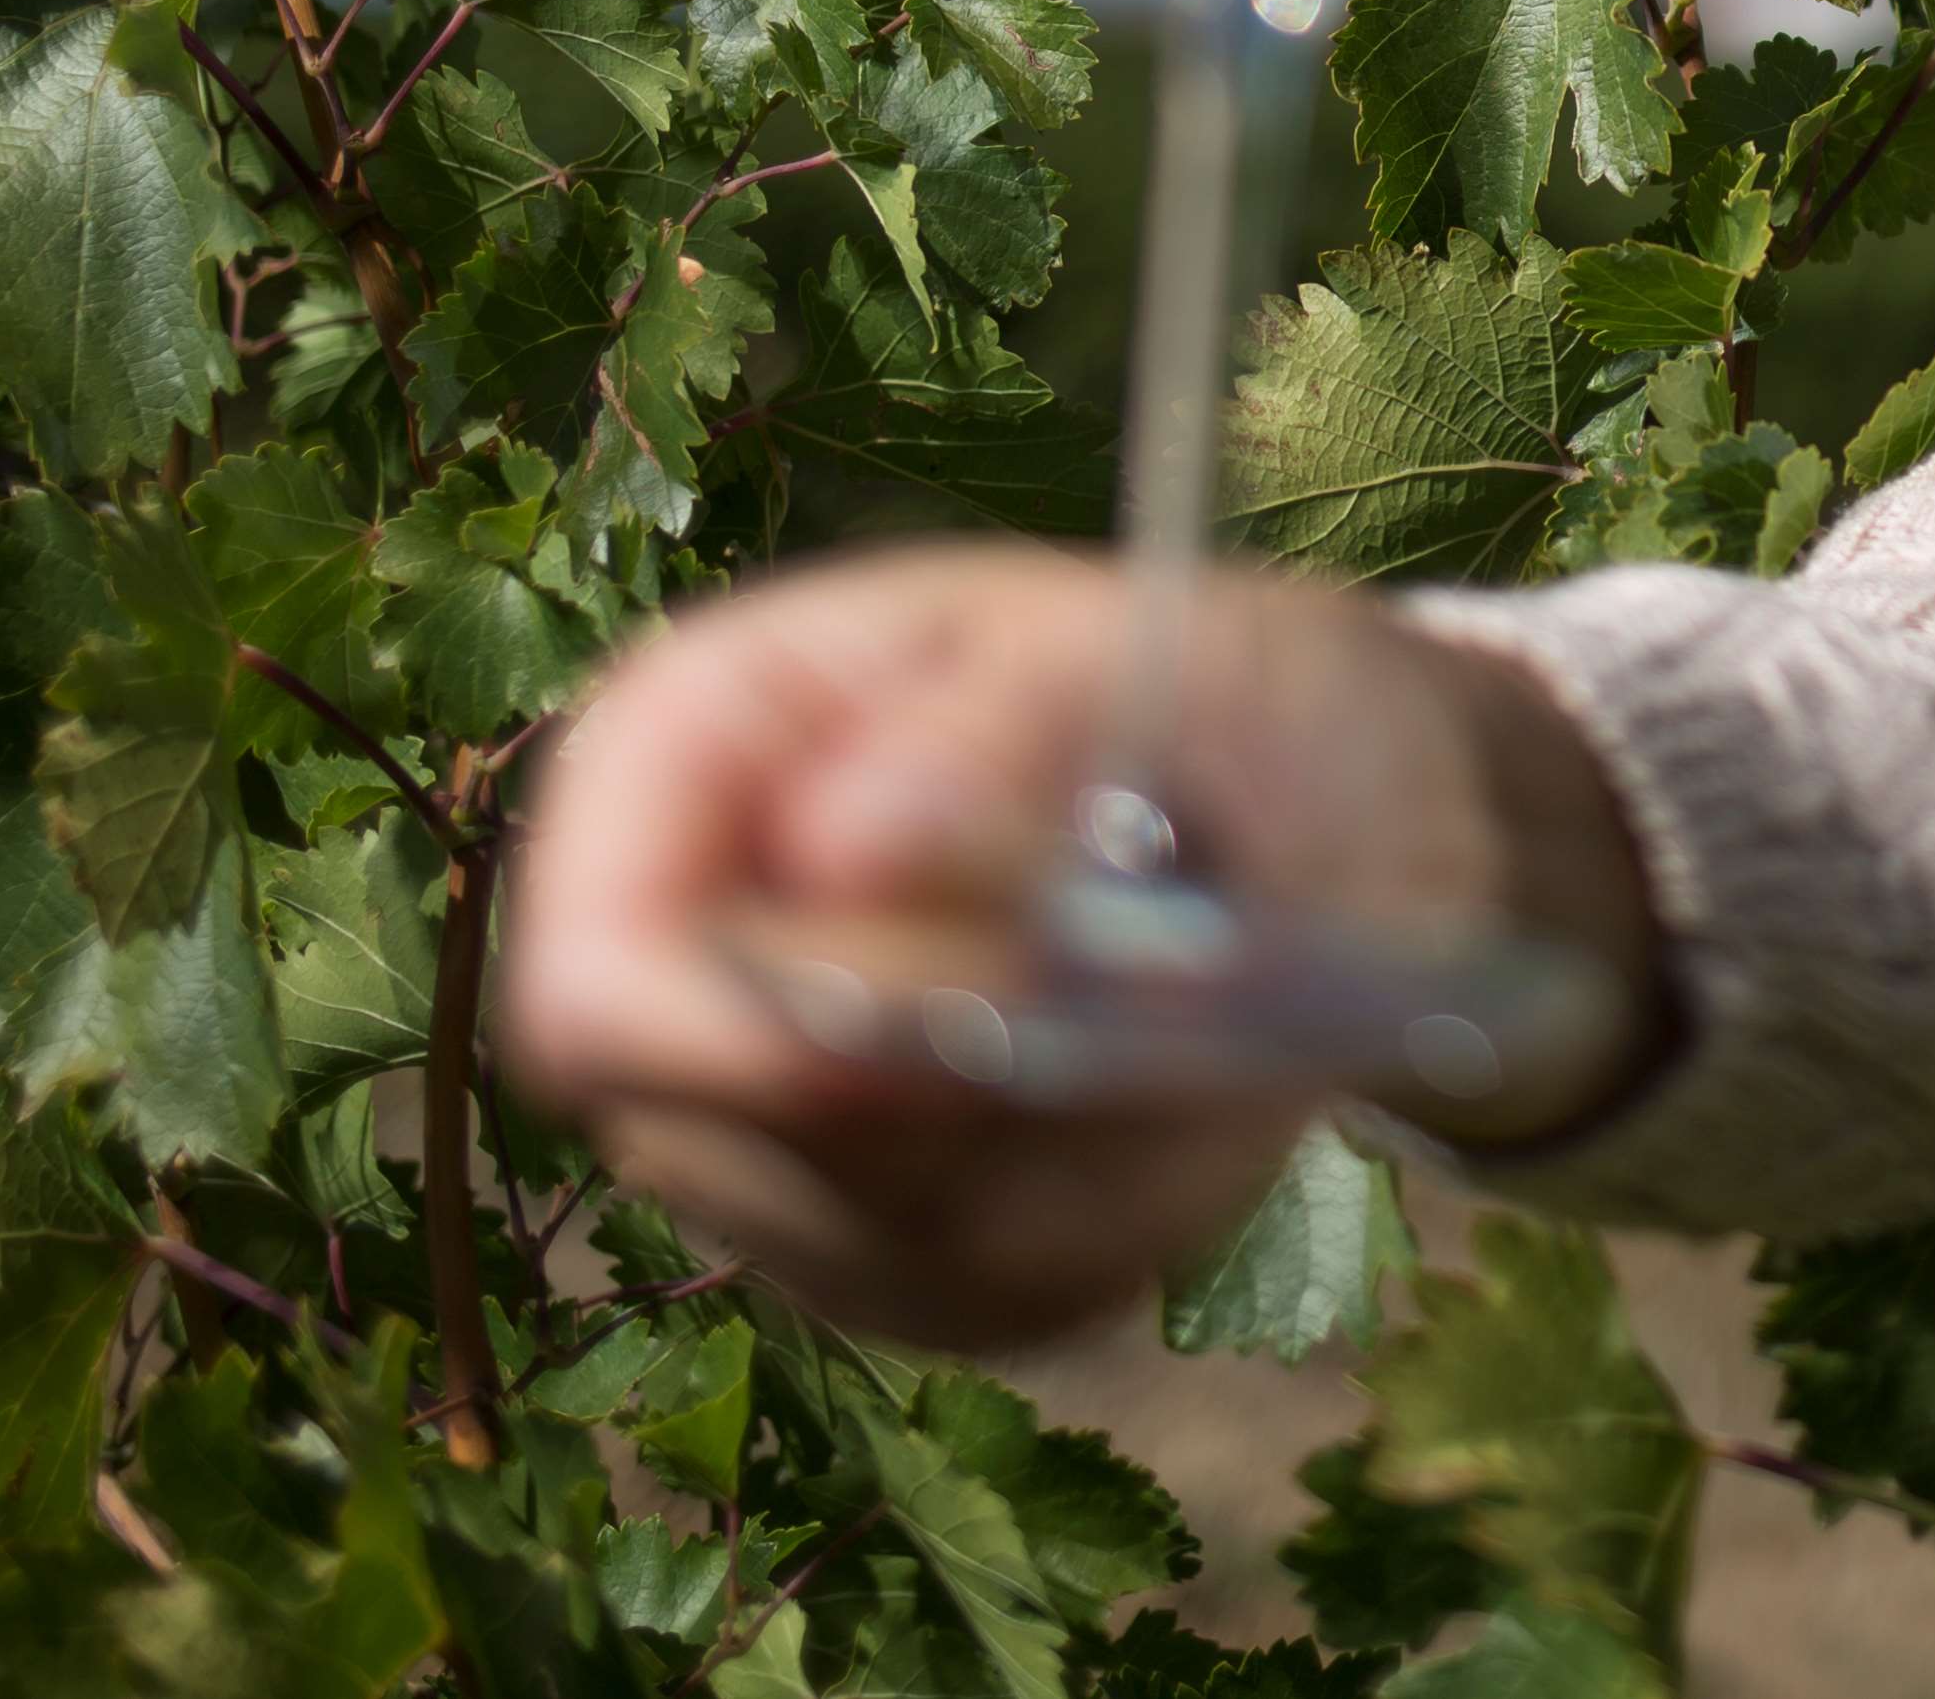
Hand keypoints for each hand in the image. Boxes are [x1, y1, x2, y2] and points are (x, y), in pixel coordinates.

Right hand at [498, 542, 1667, 1345]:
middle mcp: (692, 960)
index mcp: (689, 760)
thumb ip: (997, 731)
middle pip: (722, 1151)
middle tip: (1173, 995)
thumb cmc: (1220, 682)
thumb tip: (837, 846)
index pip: (591, 986)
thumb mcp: (1144, 647)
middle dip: (962, 1103)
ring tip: (1212, 1011)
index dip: (723, 1055)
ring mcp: (783, 1124)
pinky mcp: (907, 1242)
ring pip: (882, 1239)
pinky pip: (994, 1286)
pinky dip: (1129, 1209)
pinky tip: (1203, 1092)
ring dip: (1080, 1158)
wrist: (1343, 796)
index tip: (940, 1054)